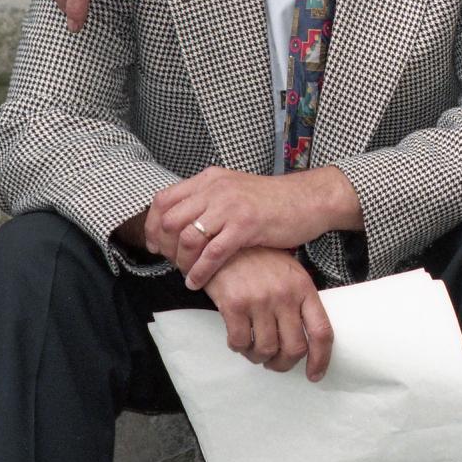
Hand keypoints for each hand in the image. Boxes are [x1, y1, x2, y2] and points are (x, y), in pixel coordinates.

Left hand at [144, 166, 361, 289]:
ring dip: (181, 261)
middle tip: (167, 262)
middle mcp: (216, 189)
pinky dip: (200, 271)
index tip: (153, 243)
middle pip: (170, 218)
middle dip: (163, 245)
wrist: (308, 200)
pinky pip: (212, 253)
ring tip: (184, 274)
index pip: (165, 199)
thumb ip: (209, 200)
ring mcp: (231, 206)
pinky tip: (197, 282)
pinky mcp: (246, 226)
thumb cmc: (273, 201)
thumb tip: (183, 220)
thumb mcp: (234, 191)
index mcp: (210, 179)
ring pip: (188, 237)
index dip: (152, 223)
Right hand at [203, 246, 333, 379]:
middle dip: (284, 364)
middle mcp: (284, 295)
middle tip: (274, 363)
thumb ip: (300, 301)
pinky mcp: (234, 305)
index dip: (321, 359)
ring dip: (259, 357)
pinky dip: (239, 347)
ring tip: (253, 349)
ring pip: (266, 350)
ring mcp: (259, 300)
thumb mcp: (289, 273)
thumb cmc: (259, 260)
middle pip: (294, 348)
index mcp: (304, 288)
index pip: (321, 331)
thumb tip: (306, 339)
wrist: (224, 243)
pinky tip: (238, 338)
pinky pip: (240, 342)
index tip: (314, 374)